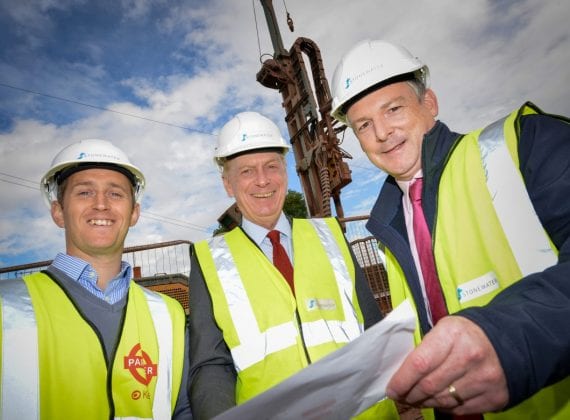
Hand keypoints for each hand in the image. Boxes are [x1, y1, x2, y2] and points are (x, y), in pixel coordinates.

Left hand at [386, 316, 508, 414]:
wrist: (510, 340)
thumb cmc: (467, 334)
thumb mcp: (445, 328)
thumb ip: (426, 348)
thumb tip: (402, 373)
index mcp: (452, 334)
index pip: (419, 363)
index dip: (402, 380)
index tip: (391, 389)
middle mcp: (469, 357)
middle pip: (429, 386)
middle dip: (410, 394)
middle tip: (402, 396)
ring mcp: (484, 379)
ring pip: (443, 400)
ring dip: (425, 402)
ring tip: (417, 399)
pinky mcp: (495, 397)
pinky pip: (460, 409)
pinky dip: (444, 407)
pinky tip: (438, 401)